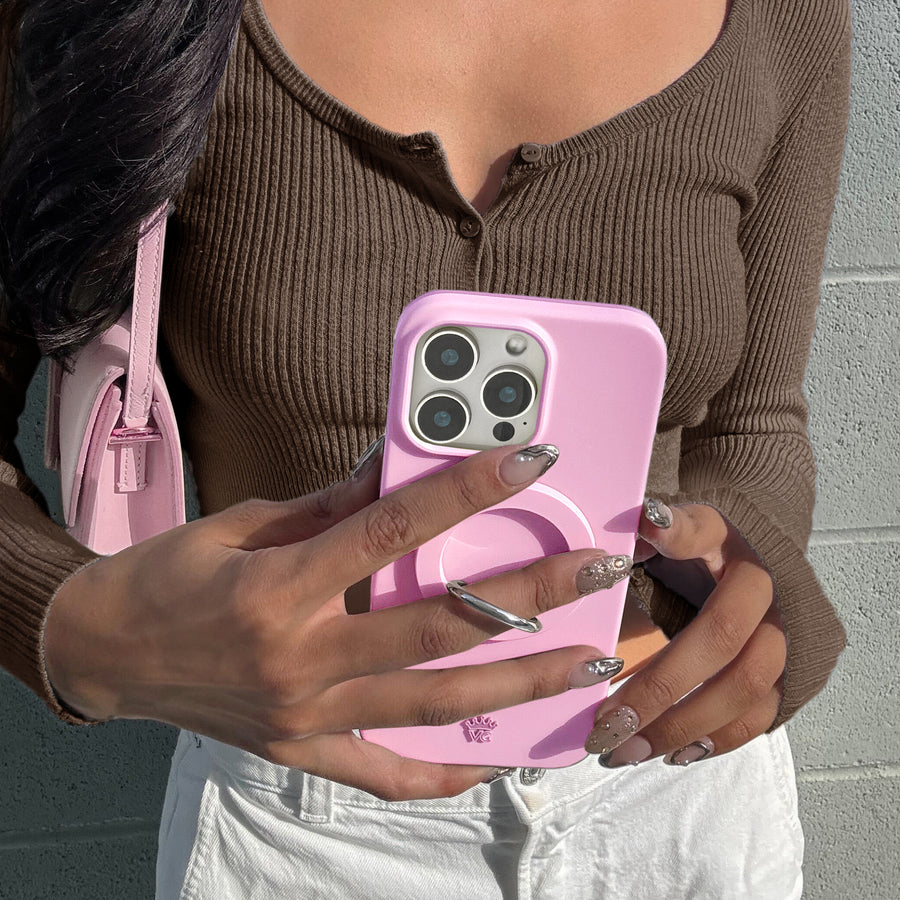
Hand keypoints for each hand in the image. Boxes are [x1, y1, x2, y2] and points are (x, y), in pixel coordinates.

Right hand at [44, 442, 622, 799]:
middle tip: (599, 573)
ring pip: (435, 705)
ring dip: (522, 686)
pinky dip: (446, 773)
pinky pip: (386, 775)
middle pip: (440, 625)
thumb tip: (397, 469)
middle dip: (531, 596)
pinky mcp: (303, 751)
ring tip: (589, 665)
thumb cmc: (170, 576)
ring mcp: (307, 715)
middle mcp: (301, 655)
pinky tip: (500, 760)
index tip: (528, 460)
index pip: (395, 528)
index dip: (467, 489)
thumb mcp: (245, 523)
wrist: (104, 651)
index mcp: (282, 585)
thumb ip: (330, 504)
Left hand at [584, 498, 785, 766]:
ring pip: (744, 689)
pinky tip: (672, 754)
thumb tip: (639, 519)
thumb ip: (652, 531)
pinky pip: (760, 716)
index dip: (674, 533)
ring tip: (627, 751)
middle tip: (606, 724)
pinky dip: (716, 740)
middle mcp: (761, 587)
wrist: (751, 556)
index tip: (644, 527)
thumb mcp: (668, 529)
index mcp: (724, 540)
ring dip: (682, 726)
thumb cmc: (692, 548)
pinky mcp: (790, 672)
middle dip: (659, 688)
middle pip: (719, 640)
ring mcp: (783, 632)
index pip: (698, 532)